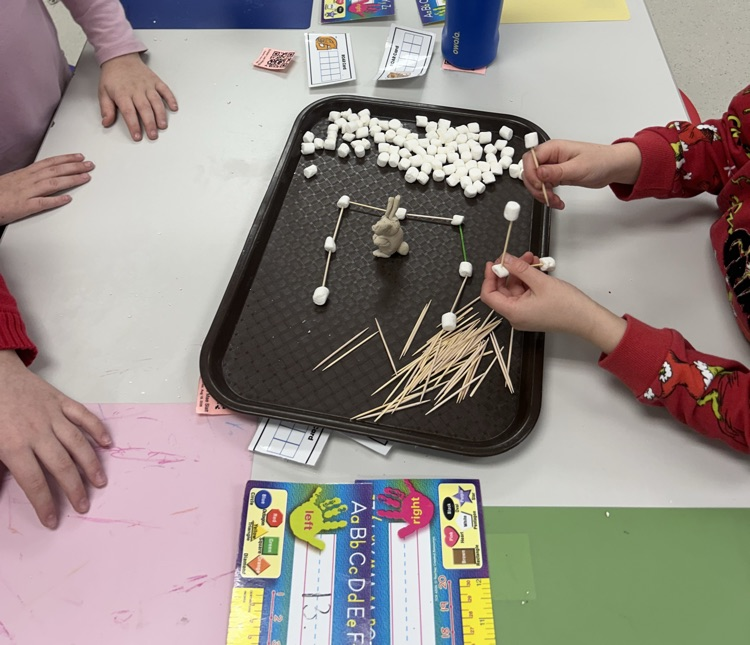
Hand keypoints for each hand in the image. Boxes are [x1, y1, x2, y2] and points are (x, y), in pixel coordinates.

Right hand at [0, 154, 93, 223]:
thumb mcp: (14, 180)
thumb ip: (30, 178)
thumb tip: (45, 176)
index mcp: (25, 174)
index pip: (49, 163)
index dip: (66, 159)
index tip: (79, 157)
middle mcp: (27, 180)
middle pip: (54, 171)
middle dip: (74, 167)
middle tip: (90, 165)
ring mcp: (26, 193)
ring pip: (52, 183)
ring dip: (71, 180)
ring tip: (85, 177)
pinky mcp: (24, 206)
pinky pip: (42, 203)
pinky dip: (56, 200)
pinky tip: (68, 199)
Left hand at [0, 351, 110, 527]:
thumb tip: (3, 489)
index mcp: (14, 446)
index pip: (34, 482)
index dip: (45, 503)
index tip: (53, 520)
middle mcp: (37, 433)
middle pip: (62, 466)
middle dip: (74, 490)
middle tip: (84, 506)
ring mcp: (52, 415)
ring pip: (77, 444)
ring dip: (91, 464)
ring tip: (100, 481)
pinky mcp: (60, 401)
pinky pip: (83, 416)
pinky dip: (96, 429)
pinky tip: (106, 443)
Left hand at [99, 53, 177, 140]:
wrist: (119, 57)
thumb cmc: (112, 76)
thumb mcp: (103, 92)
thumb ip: (106, 109)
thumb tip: (106, 122)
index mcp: (122, 93)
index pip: (129, 112)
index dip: (133, 125)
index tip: (137, 136)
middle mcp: (136, 90)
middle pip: (144, 109)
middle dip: (149, 124)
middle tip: (153, 135)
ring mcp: (147, 85)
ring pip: (156, 101)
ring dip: (160, 114)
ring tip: (162, 126)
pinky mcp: (155, 81)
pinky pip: (165, 90)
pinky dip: (170, 98)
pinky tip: (174, 108)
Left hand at [480, 252, 626, 352]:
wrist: (586, 319)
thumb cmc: (566, 305)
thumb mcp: (540, 282)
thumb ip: (520, 269)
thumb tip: (505, 259)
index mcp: (513, 312)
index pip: (489, 295)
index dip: (489, 277)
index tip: (494, 263)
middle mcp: (515, 315)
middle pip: (502, 290)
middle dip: (510, 271)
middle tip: (518, 256)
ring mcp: (524, 313)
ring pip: (515, 289)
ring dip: (521, 273)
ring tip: (532, 259)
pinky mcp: (533, 310)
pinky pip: (525, 292)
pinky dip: (529, 280)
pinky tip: (537, 267)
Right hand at [522, 140, 641, 208]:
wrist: (612, 167)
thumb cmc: (600, 161)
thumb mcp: (578, 167)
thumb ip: (556, 171)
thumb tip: (539, 172)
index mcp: (554, 148)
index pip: (530, 158)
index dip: (531, 173)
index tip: (539, 185)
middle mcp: (551, 157)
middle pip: (530, 171)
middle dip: (535, 187)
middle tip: (547, 195)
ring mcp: (553, 167)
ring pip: (536, 182)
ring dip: (542, 194)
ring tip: (555, 201)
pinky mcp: (556, 176)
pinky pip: (544, 187)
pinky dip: (548, 196)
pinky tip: (557, 201)